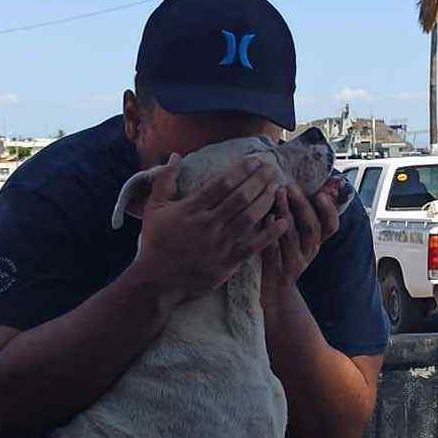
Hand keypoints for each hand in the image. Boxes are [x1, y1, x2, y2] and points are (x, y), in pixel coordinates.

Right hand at [134, 154, 288, 302]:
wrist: (156, 281)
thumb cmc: (155, 243)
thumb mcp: (154, 208)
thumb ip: (165, 180)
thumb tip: (176, 155)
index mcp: (191, 209)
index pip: (222, 184)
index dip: (242, 170)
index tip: (255, 160)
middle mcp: (208, 224)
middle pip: (240, 197)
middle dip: (259, 180)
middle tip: (272, 168)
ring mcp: (219, 244)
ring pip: (249, 217)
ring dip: (266, 200)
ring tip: (276, 187)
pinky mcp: (227, 263)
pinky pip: (253, 246)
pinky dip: (270, 233)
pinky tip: (283, 221)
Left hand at [260, 183, 339, 310]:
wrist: (277, 296)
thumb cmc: (283, 258)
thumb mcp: (297, 238)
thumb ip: (301, 216)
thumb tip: (306, 185)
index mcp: (315, 243)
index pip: (331, 226)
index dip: (329, 210)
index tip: (321, 193)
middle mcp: (308, 253)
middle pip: (311, 228)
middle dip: (302, 205)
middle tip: (291, 187)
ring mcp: (294, 264)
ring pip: (293, 238)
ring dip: (286, 214)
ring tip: (278, 195)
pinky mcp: (277, 272)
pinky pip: (275, 251)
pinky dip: (272, 234)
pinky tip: (266, 218)